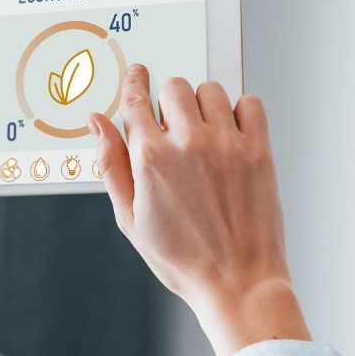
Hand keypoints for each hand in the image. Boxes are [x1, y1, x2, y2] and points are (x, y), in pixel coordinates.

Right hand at [89, 65, 309, 355]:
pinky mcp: (258, 150)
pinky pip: (250, 103)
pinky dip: (241, 110)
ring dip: (204, 104)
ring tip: (204, 131)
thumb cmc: (183, 259)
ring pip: (210, 90)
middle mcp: (189, 143)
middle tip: (174, 123)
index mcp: (151, 159)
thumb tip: (96, 122)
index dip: (134, 80)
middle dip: (169, 99)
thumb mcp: (131, 218)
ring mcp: (227, 144)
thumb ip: (111, 164)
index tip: (138, 72)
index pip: (136, 98)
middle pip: (174, 86)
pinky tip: (232, 133)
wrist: (237, 282)